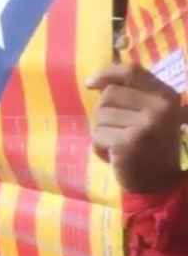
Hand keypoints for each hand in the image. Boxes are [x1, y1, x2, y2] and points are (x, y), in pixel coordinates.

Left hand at [87, 64, 184, 192]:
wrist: (160, 184)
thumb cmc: (150, 146)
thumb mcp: (148, 115)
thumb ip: (130, 95)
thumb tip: (93, 82)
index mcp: (166, 96)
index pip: (132, 71)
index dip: (108, 73)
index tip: (90, 83)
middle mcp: (160, 108)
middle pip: (109, 95)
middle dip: (104, 114)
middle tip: (119, 132)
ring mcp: (146, 125)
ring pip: (100, 116)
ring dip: (102, 132)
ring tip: (119, 146)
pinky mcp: (128, 143)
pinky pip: (97, 135)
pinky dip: (99, 148)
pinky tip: (115, 156)